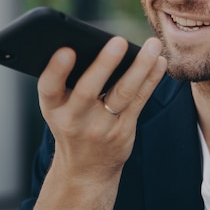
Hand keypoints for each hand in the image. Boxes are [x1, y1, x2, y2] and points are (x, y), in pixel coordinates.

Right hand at [35, 36, 165, 204]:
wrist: (85, 169)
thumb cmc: (72, 122)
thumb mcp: (60, 107)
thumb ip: (69, 81)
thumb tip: (96, 41)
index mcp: (52, 108)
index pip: (49, 88)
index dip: (56, 70)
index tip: (66, 50)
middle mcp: (74, 119)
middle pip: (88, 90)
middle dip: (104, 65)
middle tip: (119, 41)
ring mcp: (100, 127)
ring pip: (122, 93)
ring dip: (140, 67)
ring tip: (153, 44)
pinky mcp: (124, 130)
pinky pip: (139, 100)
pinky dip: (151, 79)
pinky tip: (159, 62)